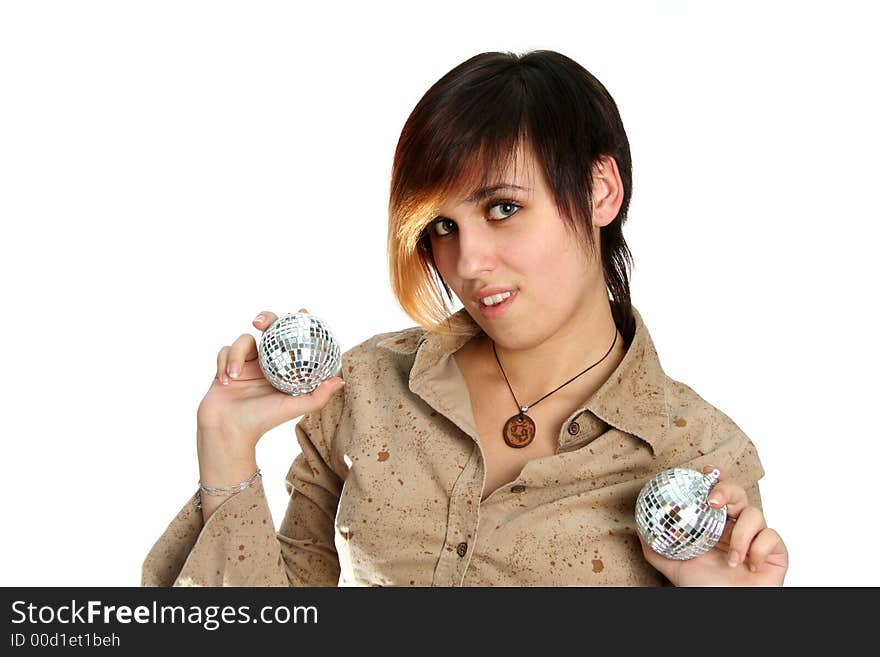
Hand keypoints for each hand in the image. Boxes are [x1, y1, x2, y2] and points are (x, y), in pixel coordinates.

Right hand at [196, 308, 345, 457]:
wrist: (227, 432)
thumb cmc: (261, 421)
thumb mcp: (293, 407)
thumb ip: (317, 396)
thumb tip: (340, 381)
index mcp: (282, 370)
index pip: (293, 341)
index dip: (298, 324)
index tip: (302, 312)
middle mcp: (265, 364)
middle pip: (267, 329)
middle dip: (265, 319)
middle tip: (260, 323)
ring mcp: (245, 363)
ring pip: (243, 340)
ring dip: (236, 354)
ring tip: (234, 375)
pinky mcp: (225, 366)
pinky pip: (224, 351)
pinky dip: (223, 362)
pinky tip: (225, 379)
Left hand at [637, 465, 787, 585]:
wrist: (729, 609)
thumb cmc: (706, 589)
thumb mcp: (675, 566)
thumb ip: (656, 549)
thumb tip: (638, 529)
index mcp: (716, 527)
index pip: (718, 494)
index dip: (715, 479)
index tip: (705, 471)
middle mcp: (737, 528)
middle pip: (739, 493)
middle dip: (727, 490)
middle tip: (713, 502)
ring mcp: (757, 539)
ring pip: (756, 514)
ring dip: (741, 535)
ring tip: (732, 559)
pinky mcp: (776, 553)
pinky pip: (772, 537)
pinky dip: (759, 549)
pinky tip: (749, 565)